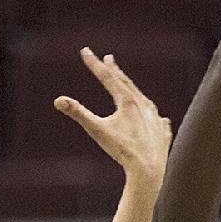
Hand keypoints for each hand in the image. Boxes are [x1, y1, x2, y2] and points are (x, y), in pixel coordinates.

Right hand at [55, 49, 171, 188]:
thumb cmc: (121, 150)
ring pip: (143, 100)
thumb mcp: (96, 130)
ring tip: (129, 89)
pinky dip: (155, 116)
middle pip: (126, 83)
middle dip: (115, 71)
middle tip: (108, 59)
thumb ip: (78, 113)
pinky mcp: (162, 133)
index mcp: (127, 101)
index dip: (94, 64)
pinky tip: (160, 118)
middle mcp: (144, 105)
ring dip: (134, 92)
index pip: (107, 77)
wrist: (147, 170)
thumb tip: (58, 101)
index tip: (85, 51)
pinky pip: (159, 120)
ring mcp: (155, 118)